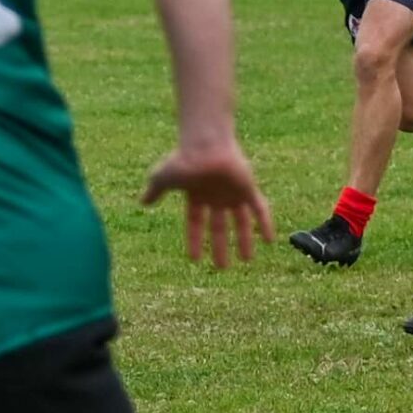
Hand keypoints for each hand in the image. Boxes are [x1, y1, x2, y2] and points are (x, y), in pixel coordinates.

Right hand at [141, 141, 274, 267]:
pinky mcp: (248, 188)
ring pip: (241, 221)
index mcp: (197, 195)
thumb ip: (154, 191)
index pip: (195, 223)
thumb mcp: (162, 178)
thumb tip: (142, 202)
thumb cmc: (183, 159)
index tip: (195, 259)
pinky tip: (270, 239)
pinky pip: (259, 209)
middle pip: (219, 227)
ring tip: (247, 260)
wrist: (205, 144)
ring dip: (244, 240)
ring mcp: (233, 192)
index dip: (195, 240)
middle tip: (223, 268)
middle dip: (221, 247)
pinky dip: (265, 224)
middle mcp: (216, 196)